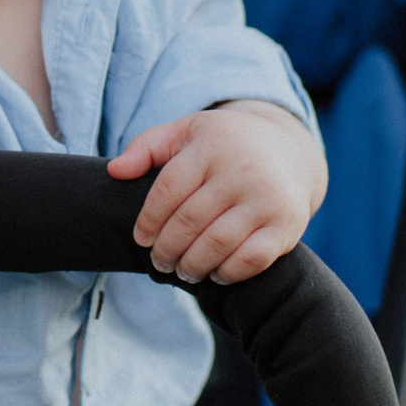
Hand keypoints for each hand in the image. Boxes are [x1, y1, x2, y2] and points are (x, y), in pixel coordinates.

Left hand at [106, 101, 327, 284]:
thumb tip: (115, 171)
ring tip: (183, 271)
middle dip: (167, 249)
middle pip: (190, 220)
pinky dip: (228, 273)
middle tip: (160, 262)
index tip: (141, 239)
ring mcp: (268, 197)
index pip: (168, 188)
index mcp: (212, 144)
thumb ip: (147, 147)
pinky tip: (215, 274)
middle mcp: (242, 169)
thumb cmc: (225, 146)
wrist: (291, 152)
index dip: (149, 220)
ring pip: (218, 243)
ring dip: (193, 265)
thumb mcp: (187, 132)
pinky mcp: (288, 224)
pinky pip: (252, 259)